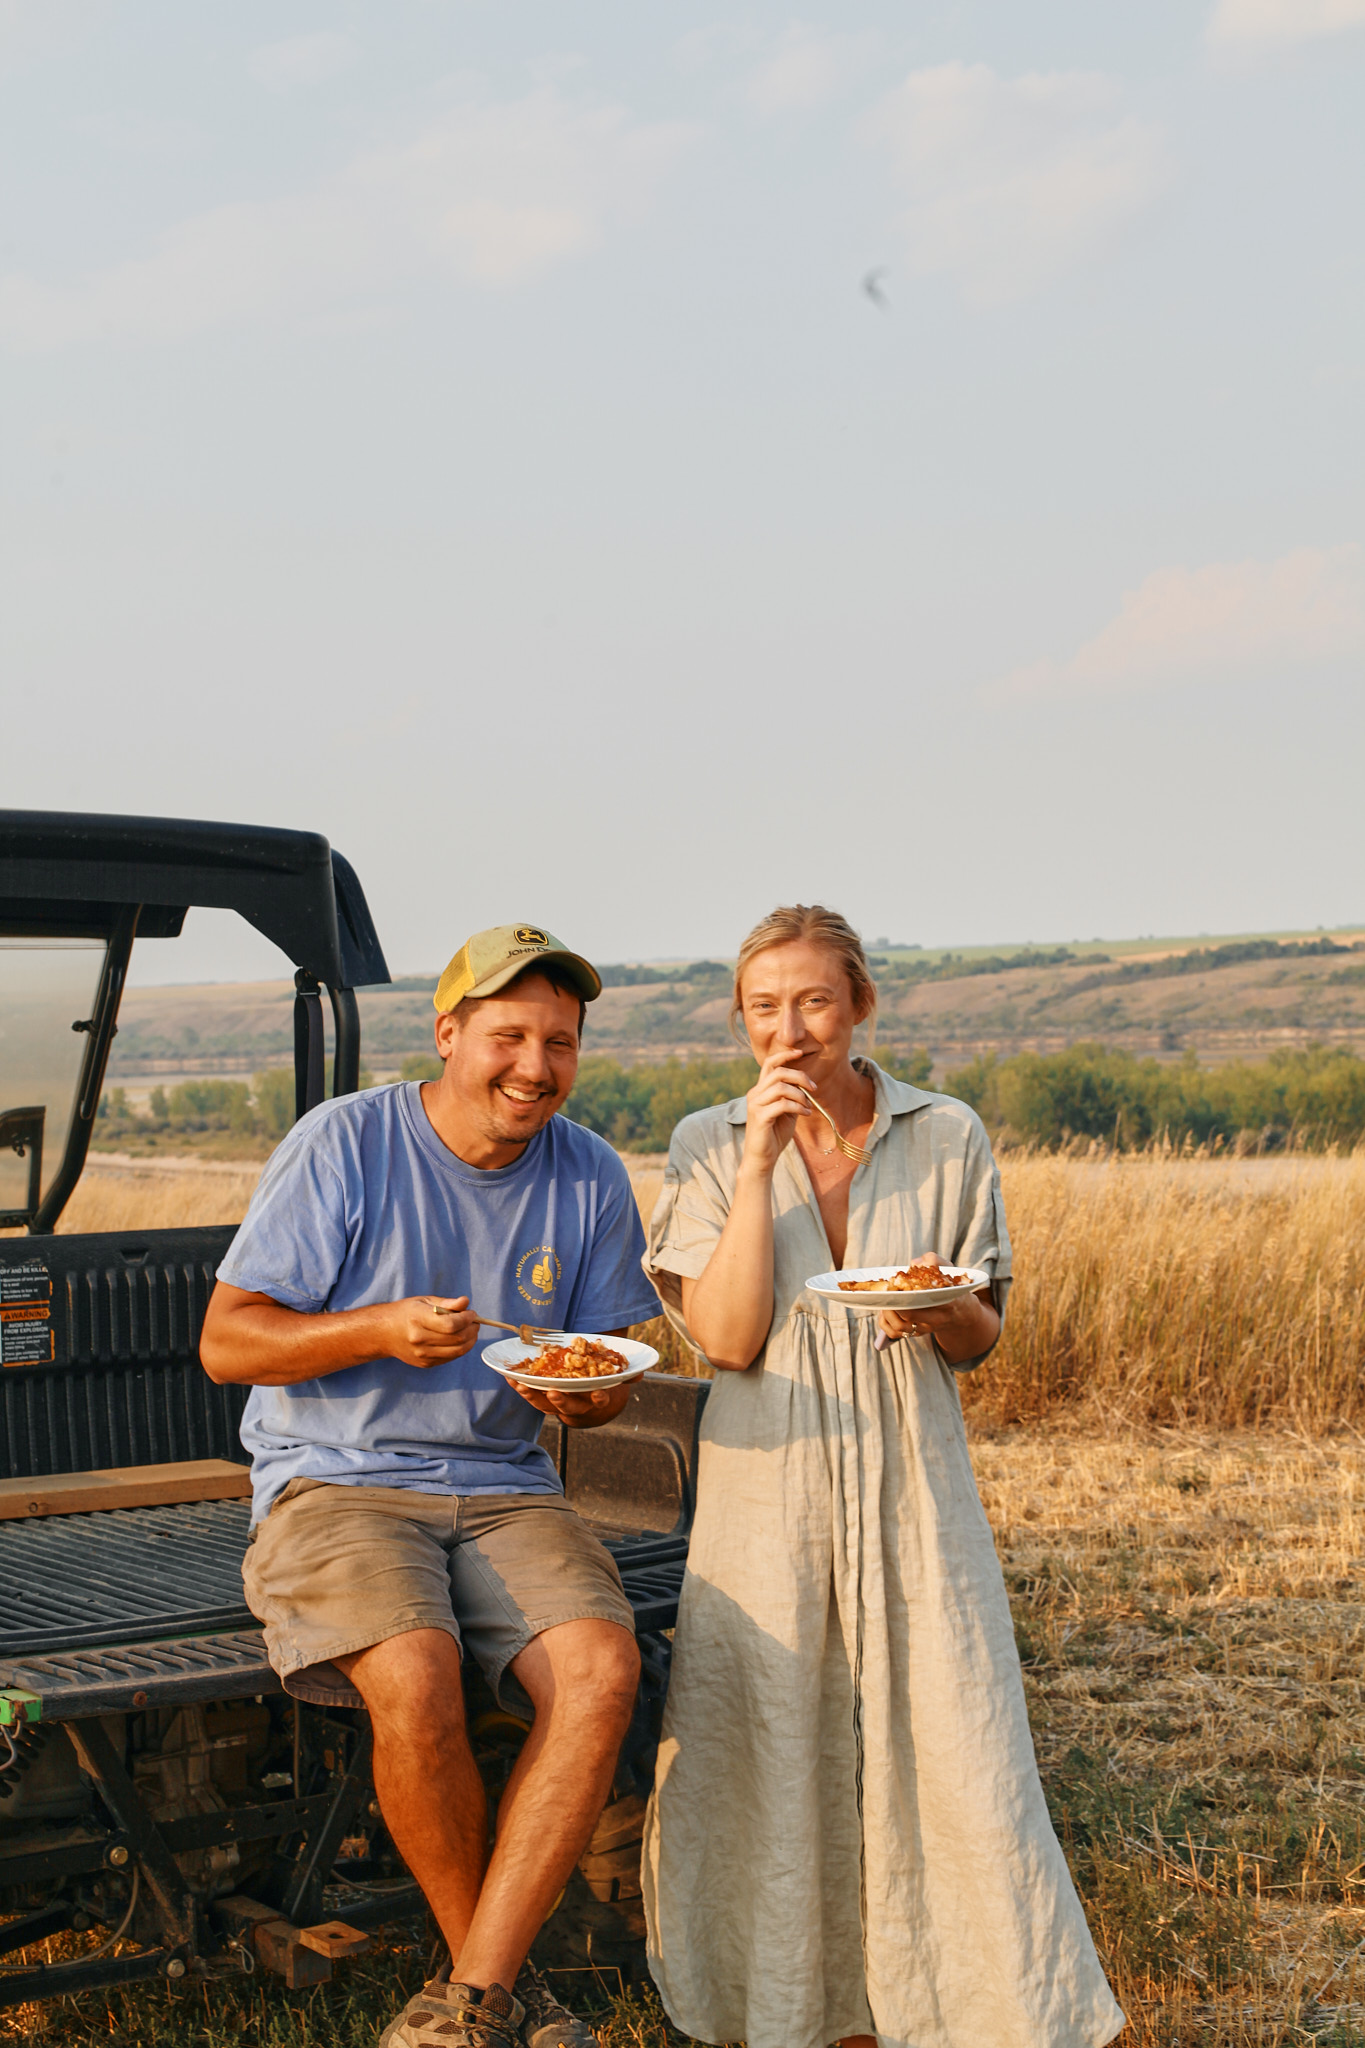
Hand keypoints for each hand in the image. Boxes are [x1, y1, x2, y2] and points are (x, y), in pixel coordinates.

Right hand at [386, 1296, 479, 1367]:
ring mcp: (422, 1354)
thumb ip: (446, 1303)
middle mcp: (419, 1339)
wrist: (384, 1333)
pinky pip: (450, 1358)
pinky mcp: (425, 1364)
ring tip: (471, 1331)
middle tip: (474, 1322)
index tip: (472, 1313)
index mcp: (418, 1319)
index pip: (451, 1324)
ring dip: (470, 1341)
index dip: (467, 1319)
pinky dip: (460, 1349)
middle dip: (472, 1330)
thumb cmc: (406, 1313)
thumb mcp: (424, 1301)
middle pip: (457, 1339)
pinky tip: (459, 1339)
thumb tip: (465, 1302)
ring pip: (457, 1351)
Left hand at [510, 1380, 633, 1427]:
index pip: (600, 1399)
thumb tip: (639, 1373)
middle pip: (569, 1407)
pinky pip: (531, 1397)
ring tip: (521, 1385)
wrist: (587, 1398)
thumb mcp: (614, 1376)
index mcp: (596, 1398)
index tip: (599, 1393)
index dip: (599, 1397)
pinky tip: (510, 1378)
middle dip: (562, 1401)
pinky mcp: (544, 1400)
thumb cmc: (601, 1381)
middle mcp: (577, 1406)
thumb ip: (626, 1374)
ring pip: (546, 1405)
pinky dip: (520, 1388)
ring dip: (533, 1396)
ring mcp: (558, 1405)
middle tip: (555, 1392)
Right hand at [741, 1042, 816, 1175]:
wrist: (762, 1159)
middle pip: (778, 1072)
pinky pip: (783, 1104)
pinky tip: (806, 1114)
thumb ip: (792, 1097)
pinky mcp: (760, 1117)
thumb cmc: (774, 1135)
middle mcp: (755, 1094)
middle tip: (814, 1088)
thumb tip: (806, 1085)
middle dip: (800, 1076)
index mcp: (760, 1090)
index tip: (800, 1052)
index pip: (770, 1064)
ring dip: (800, 1095)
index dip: (785, 1055)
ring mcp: (755, 1105)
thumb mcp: (786, 1112)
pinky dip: (799, 1107)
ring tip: (808, 1105)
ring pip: (781, 1087)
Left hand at [876, 1257, 998, 1363]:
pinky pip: (894, 1334)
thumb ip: (934, 1261)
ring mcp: (925, 1328)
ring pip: (900, 1327)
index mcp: (946, 1302)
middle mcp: (935, 1319)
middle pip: (909, 1315)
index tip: (895, 1283)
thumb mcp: (949, 1271)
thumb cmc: (950, 1288)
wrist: (960, 1313)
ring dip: (887, 1313)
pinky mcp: (915, 1334)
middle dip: (893, 1302)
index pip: (925, 1299)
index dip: (907, 1292)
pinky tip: (886, 1309)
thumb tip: (915, 1263)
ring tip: (885, 1299)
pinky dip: (884, 1322)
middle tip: (887, 1290)